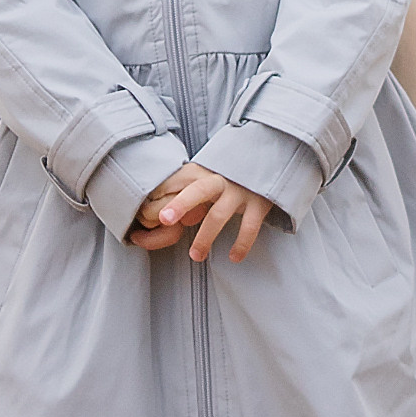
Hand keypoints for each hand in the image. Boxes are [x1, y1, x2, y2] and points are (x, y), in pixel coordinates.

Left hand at [128, 165, 274, 262]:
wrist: (267, 159)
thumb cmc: (225, 177)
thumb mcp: (202, 177)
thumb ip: (180, 191)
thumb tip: (149, 216)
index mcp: (200, 173)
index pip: (176, 184)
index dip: (162, 198)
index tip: (148, 215)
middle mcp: (219, 180)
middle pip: (196, 190)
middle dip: (180, 204)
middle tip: (164, 220)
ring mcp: (239, 191)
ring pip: (218, 215)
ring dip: (205, 237)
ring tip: (195, 256)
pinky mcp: (259, 203)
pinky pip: (249, 227)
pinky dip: (241, 244)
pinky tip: (233, 257)